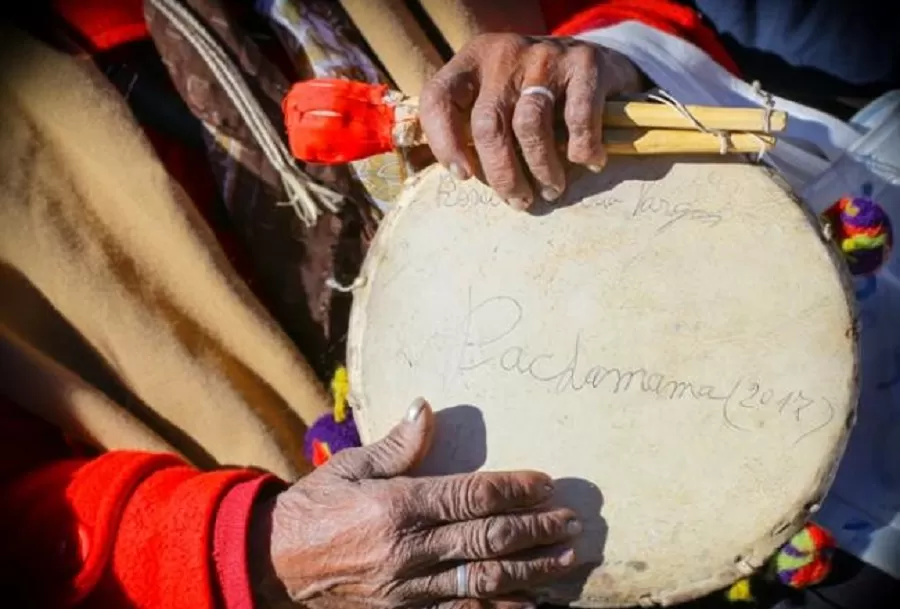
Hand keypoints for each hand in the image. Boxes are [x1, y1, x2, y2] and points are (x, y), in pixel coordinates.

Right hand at [251, 398, 580, 608]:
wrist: (273, 562)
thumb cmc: (314, 505)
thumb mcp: (350, 464)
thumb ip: (397, 443)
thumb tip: (427, 408)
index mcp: (398, 505)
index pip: (471, 494)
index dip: (514, 488)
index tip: (545, 482)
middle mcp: (408, 548)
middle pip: (487, 539)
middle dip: (535, 529)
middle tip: (571, 522)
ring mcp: (407, 587)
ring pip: (482, 581)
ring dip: (529, 570)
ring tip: (564, 559)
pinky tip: (526, 605)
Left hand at [419, 33, 643, 209]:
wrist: (599, 58)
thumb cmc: (537, 93)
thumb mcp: (499, 96)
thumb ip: (476, 125)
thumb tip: (462, 176)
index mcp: (472, 62)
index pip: (439, 98)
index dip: (443, 143)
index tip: (463, 175)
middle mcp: (504, 54)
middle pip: (488, 124)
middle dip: (502, 174)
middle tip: (519, 200)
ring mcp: (544, 56)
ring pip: (530, 125)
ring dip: (541, 169)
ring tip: (551, 190)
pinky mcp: (585, 63)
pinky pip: (576, 118)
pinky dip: (580, 148)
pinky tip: (587, 161)